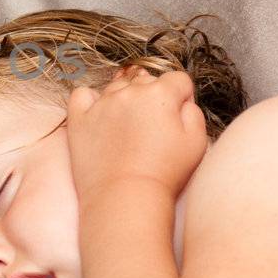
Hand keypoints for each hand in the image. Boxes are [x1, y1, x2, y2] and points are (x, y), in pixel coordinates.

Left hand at [65, 67, 207, 201]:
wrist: (126, 197)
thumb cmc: (165, 173)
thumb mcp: (197, 142)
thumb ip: (193, 112)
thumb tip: (183, 102)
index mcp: (160, 94)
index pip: (177, 80)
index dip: (182, 98)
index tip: (177, 120)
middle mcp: (129, 92)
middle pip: (146, 81)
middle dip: (154, 98)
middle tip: (153, 129)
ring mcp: (102, 104)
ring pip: (117, 86)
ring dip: (125, 100)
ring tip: (128, 129)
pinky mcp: (80, 119)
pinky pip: (83, 94)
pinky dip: (91, 100)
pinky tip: (99, 115)